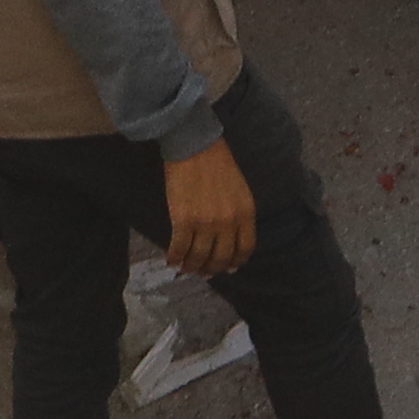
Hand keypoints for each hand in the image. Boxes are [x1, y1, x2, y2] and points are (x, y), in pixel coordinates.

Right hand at [162, 142, 258, 278]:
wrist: (195, 146)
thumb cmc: (218, 164)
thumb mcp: (239, 190)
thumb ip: (238, 214)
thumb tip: (229, 238)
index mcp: (246, 213)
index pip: (245, 249)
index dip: (235, 262)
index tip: (228, 268)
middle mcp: (228, 222)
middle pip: (221, 258)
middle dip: (212, 269)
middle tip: (204, 272)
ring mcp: (205, 224)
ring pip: (199, 257)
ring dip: (192, 267)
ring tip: (186, 268)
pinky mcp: (183, 221)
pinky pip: (179, 248)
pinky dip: (175, 257)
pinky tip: (171, 259)